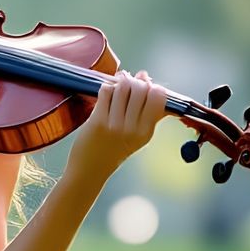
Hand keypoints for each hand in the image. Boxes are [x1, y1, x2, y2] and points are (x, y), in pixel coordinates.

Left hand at [66, 69, 169, 185]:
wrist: (90, 170)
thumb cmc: (114, 151)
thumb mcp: (138, 136)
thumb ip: (149, 113)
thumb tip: (151, 81)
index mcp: (147, 132)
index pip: (159, 97)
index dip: (152, 86)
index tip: (145, 86)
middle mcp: (133, 129)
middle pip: (141, 88)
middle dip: (136, 81)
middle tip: (129, 83)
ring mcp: (115, 125)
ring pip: (123, 87)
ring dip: (120, 82)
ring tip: (117, 85)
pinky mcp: (98, 121)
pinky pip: (106, 92)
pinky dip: (107, 87)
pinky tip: (106, 92)